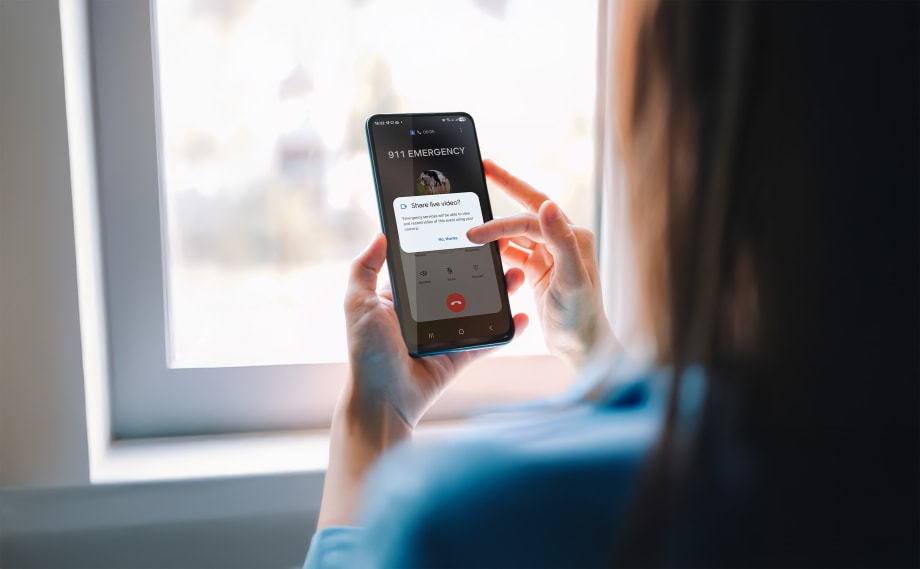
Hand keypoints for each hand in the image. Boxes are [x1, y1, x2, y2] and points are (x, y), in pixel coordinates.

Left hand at [318, 233, 527, 528]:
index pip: (427, 267)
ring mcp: (444, 334)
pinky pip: (487, 340)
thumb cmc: (367, 353)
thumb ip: (364, 269)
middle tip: (501, 250)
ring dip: (499, 293)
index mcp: (401, 299)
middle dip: (481, 268)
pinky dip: (505, 330)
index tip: (467, 230)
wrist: (383, 400)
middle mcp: (425, 314)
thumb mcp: (358, 304)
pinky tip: (521, 316)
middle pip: (459, 284)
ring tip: (516, 276)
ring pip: (478, 308)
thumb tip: (380, 235)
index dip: (446, 249)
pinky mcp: (459, 355)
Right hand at [467, 160, 616, 366]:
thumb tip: (549, 206)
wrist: (582, 349)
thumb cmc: (582, 317)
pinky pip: (513, 253)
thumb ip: (562, 241)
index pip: (530, 219)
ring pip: (516, 234)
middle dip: (503, 193)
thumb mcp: (572, 280)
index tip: (474, 231)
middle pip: (524, 214)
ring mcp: (549, 256)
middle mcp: (562, 242)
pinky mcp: (538, 271)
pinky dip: (497, 251)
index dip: (500, 222)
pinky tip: (482, 250)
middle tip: (483, 168)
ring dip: (495, 231)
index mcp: (574, 237)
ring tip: (470, 225)